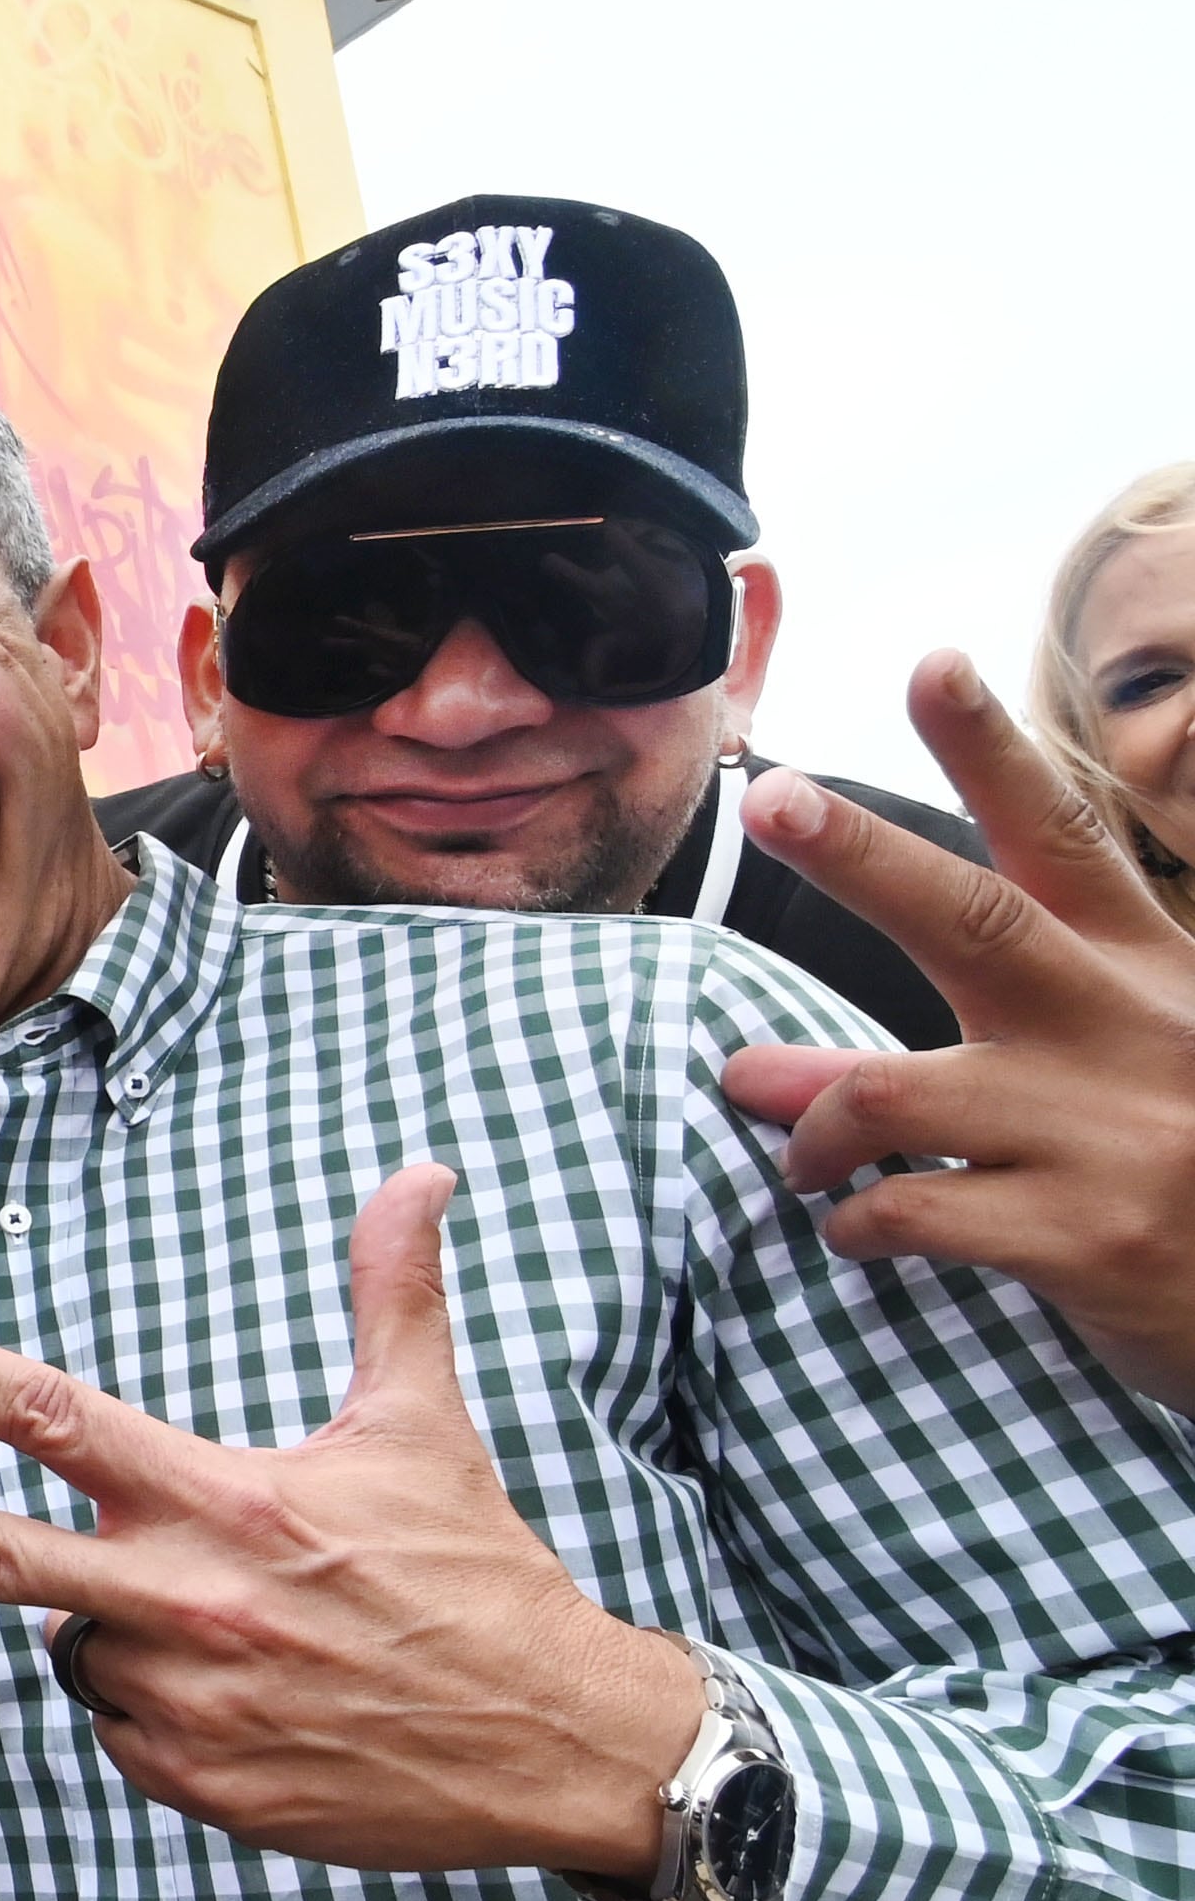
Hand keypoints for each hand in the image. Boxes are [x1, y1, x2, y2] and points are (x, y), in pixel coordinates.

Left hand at [0, 1165, 697, 1879]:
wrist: (557, 1744)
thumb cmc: (480, 1574)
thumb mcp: (426, 1425)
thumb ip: (394, 1295)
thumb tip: (421, 1172)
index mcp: (227, 1500)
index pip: (60, 1419)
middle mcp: (188, 1599)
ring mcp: (186, 1702)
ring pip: (74, 1646)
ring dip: (112, 1626)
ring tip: (233, 1624)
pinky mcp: (199, 1785)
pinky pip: (120, 1729)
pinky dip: (152, 1706)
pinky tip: (248, 1699)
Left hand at [719, 653, 1194, 1411]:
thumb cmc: (1177, 1170)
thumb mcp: (1102, 1081)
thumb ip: (930, 1063)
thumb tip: (749, 1065)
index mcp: (1145, 971)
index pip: (1058, 839)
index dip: (992, 749)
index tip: (933, 663)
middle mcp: (1128, 1031)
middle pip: (975, 919)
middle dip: (862, 853)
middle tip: (773, 797)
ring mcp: (1114, 1134)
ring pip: (895, 1091)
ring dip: (814, 1123)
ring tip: (800, 1157)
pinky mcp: (1092, 1238)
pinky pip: (913, 1210)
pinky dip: (856, 1221)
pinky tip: (857, 1229)